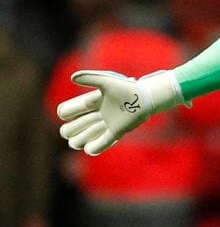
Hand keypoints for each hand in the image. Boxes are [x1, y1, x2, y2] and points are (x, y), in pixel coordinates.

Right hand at [57, 70, 181, 155]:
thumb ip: (90, 78)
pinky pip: (100, 145)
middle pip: (71, 128)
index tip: (81, 105)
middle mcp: (96, 114)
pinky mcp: (117, 131)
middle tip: (79, 125)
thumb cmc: (127, 87)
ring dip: (79, 139)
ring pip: (82, 138)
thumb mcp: (107, 81)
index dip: (67, 112)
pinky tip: (90, 147)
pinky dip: (94, 148)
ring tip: (82, 137)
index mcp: (91, 102)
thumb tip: (72, 78)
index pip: (67, 112)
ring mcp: (105, 124)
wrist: (145, 96)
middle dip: (71, 129)